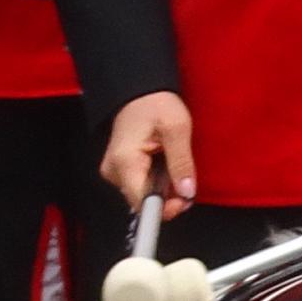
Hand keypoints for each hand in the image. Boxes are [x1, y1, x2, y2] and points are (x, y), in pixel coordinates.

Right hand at [101, 93, 196, 210]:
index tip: (183, 201)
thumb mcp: (177, 128)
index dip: (164, 208)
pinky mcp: (121, 170)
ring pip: (143, 194)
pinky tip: (166, 167)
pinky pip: (141, 185)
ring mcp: (116, 172)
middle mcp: (114, 171)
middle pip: (142, 201)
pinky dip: (157, 182)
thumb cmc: (155, 104)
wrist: (139, 92)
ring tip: (177, 169)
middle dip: (168, 198)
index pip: (141, 202)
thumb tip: (187, 191)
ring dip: (164, 189)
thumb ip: (181, 162)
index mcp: (124, 162)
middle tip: (187, 183)